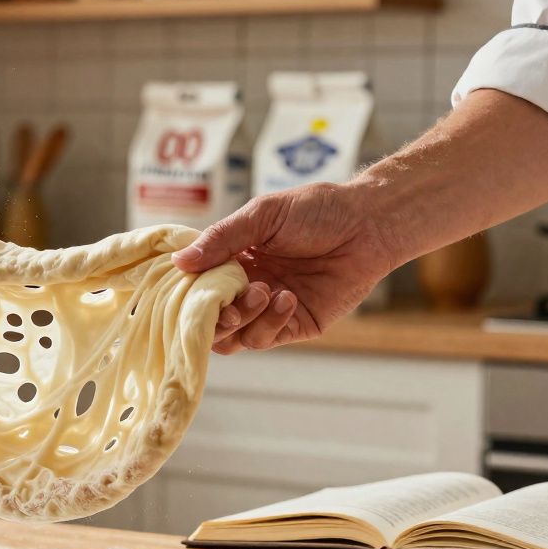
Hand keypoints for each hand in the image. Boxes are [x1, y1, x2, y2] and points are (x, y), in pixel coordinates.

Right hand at [171, 182, 398, 353]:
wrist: (369, 223)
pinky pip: (266, 338)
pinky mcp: (294, 325)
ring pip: (234, 337)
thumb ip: (221, 239)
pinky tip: (287, 298)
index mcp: (231, 260)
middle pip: (209, 320)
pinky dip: (270, 322)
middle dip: (213, 315)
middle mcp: (244, 287)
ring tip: (264, 291)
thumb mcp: (262, 216)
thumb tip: (179, 262)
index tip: (190, 287)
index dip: (188, 293)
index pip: (195, 287)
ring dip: (243, 318)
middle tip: (229, 300)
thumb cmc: (318, 210)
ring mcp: (267, 309)